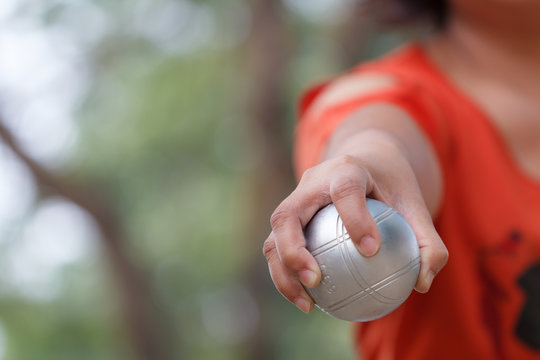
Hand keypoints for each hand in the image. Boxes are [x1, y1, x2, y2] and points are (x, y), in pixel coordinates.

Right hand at [263, 143, 447, 313]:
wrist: (363, 163)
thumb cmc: (390, 187)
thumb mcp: (415, 205)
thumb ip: (427, 242)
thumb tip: (422, 283)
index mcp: (346, 169)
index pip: (345, 189)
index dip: (354, 217)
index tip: (371, 250)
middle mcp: (312, 182)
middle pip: (287, 214)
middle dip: (294, 250)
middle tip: (316, 282)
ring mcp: (294, 200)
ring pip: (274, 235)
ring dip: (283, 272)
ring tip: (307, 304)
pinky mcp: (287, 219)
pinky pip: (277, 249)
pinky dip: (286, 277)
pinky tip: (309, 303)